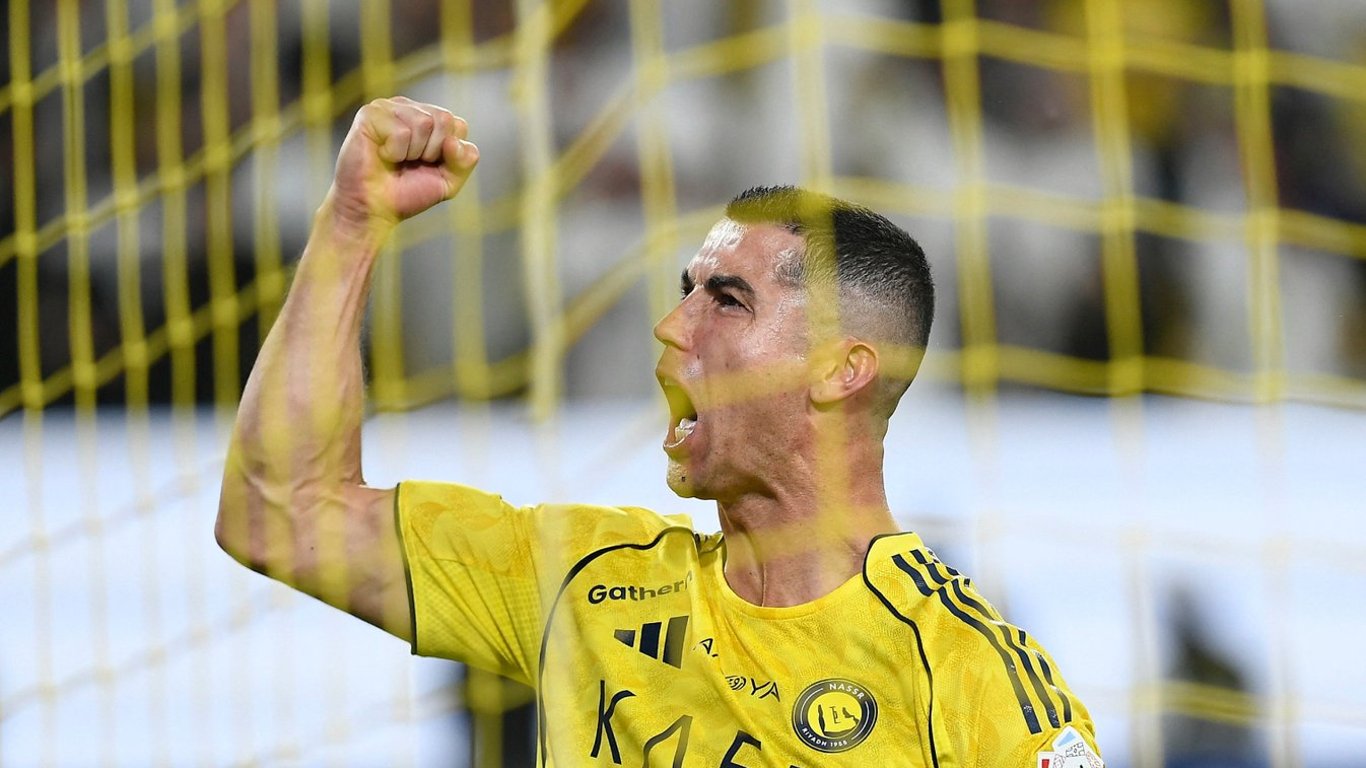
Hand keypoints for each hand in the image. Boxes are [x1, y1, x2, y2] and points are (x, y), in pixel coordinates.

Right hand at [325, 96, 478, 234]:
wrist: (373, 209)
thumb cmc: (406, 193)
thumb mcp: (448, 181)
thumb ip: (465, 160)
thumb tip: (453, 141)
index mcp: (429, 118)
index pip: (458, 125)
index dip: (448, 154)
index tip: (427, 166)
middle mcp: (410, 108)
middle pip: (444, 119)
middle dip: (432, 151)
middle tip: (409, 163)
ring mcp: (389, 107)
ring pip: (424, 123)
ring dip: (412, 152)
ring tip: (395, 160)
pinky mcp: (370, 114)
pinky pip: (401, 131)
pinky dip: (394, 152)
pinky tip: (381, 155)